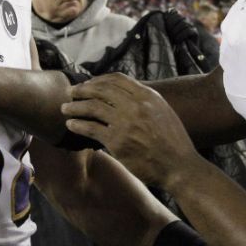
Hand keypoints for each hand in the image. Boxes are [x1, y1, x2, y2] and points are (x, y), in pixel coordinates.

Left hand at [62, 73, 199, 189]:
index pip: (116, 79)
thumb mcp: (164, 112)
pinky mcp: (117, 141)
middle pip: (100, 89)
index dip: (98, 80)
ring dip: (75, 106)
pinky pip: (91, 128)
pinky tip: (71, 125)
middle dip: (82, 90)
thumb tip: (123, 97)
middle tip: (71, 93)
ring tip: (65, 109)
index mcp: (148, 95)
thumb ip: (145, 102)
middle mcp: (136, 105)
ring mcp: (125, 122)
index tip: (88, 84)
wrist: (180, 166)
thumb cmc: (173, 142)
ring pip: (92, 107)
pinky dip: (78, 125)